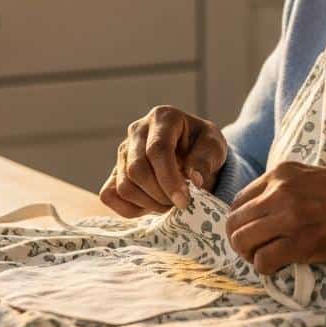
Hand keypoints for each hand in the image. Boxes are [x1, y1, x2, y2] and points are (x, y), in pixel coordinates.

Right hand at [100, 106, 227, 216]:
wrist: (192, 152)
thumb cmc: (203, 146)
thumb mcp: (215, 147)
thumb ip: (206, 160)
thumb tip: (194, 179)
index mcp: (163, 117)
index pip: (157, 150)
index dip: (169, 179)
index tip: (184, 201)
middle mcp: (137, 130)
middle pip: (136, 169)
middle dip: (159, 194)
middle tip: (181, 204)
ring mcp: (122, 151)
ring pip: (124, 185)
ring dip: (149, 204)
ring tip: (170, 204)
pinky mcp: (114, 171)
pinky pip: (111, 195)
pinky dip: (131, 209)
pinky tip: (152, 205)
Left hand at [225, 161, 325, 274]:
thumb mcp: (314, 178)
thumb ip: (286, 189)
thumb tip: (261, 213)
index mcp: (282, 173)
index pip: (239, 201)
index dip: (242, 223)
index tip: (255, 234)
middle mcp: (281, 190)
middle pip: (235, 223)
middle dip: (241, 242)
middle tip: (257, 252)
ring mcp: (290, 216)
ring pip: (242, 242)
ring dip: (251, 256)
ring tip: (268, 259)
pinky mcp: (301, 243)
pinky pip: (263, 261)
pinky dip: (266, 269)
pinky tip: (280, 267)